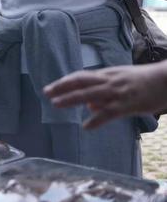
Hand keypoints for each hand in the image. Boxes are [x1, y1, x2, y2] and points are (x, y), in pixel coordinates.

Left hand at [44, 62, 166, 128]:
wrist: (166, 80)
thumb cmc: (144, 82)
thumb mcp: (121, 83)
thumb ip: (104, 93)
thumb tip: (88, 107)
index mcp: (107, 75)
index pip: (81, 76)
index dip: (65, 82)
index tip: (51, 87)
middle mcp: (109, 81)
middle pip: (80, 82)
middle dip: (61, 87)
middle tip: (46, 92)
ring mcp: (117, 93)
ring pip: (90, 94)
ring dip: (71, 99)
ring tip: (56, 104)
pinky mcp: (128, 105)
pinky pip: (109, 113)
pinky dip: (97, 120)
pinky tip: (87, 126)